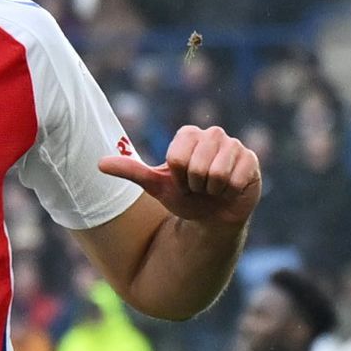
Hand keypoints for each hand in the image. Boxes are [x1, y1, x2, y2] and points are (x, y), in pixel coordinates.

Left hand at [98, 124, 261, 225]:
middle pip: (196, 166)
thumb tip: (99, 163)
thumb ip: (131, 171)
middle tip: (199, 187)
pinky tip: (230, 190)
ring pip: (216, 173)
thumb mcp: (156, 186)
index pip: (176, 158)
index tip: (182, 181)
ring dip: (212, 190)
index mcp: (189, 134)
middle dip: (194, 185)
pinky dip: (230, 192)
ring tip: (213, 189)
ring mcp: (234, 146)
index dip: (177, 178)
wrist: (212, 217)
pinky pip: (236, 178)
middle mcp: (213, 135)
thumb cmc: (184, 197)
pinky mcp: (251, 161)